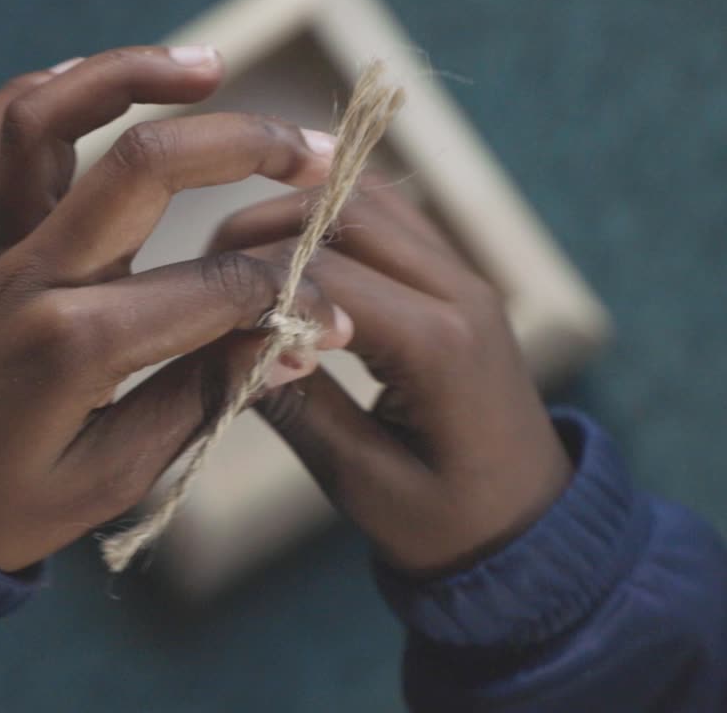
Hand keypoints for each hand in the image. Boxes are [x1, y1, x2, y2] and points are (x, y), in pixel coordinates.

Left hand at [0, 46, 353, 571]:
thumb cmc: (5, 506)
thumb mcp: (115, 479)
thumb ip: (204, 398)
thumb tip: (293, 343)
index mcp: (75, 346)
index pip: (214, 285)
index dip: (288, 290)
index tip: (333, 309)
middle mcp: (31, 276)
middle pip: (141, 164)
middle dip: (242, 145)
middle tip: (313, 156)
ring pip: (44, 119)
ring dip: (127, 74)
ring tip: (208, 66)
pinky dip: (31, 97)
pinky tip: (90, 81)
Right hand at [209, 176, 572, 575]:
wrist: (527, 530)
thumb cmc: (443, 523)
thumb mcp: (358, 480)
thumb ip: (292, 403)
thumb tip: (222, 343)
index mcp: (439, 346)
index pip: (326, 273)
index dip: (252, 282)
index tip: (199, 315)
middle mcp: (460, 292)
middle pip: (346, 212)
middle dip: (263, 231)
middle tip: (204, 272)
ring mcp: (464, 278)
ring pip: (368, 197)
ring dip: (296, 214)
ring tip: (235, 258)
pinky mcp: (455, 279)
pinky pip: (390, 217)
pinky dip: (331, 220)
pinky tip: (285, 256)